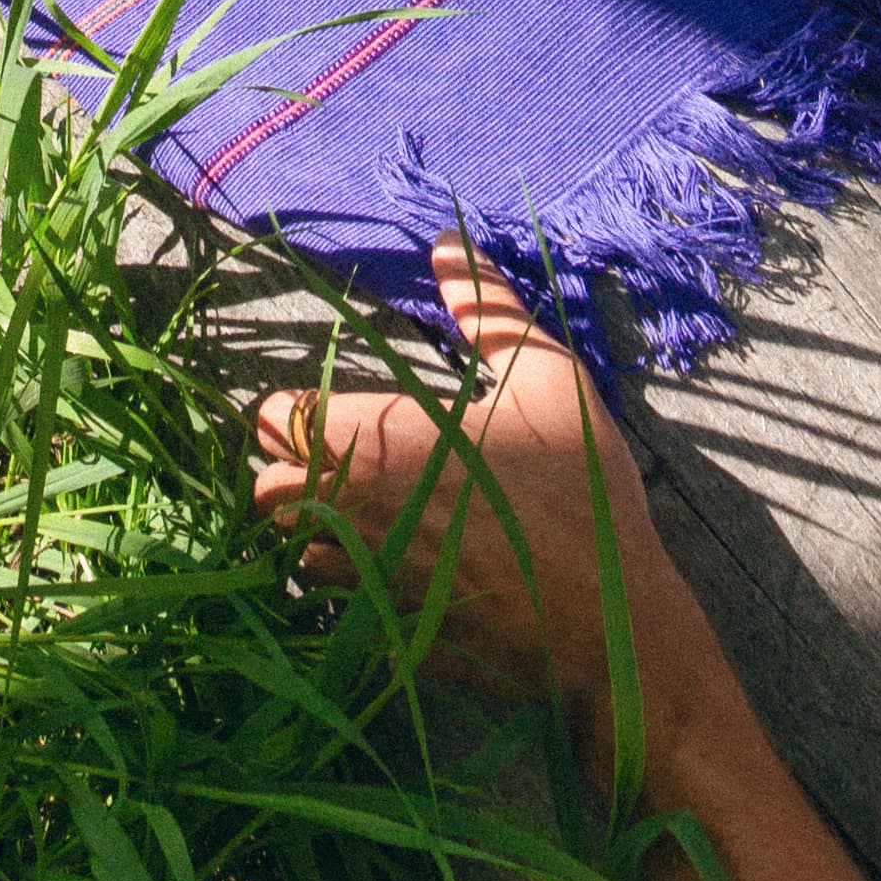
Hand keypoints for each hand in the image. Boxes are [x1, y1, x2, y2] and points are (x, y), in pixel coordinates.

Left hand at [252, 240, 715, 791]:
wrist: (612, 626)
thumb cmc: (579, 490)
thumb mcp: (547, 377)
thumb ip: (489, 308)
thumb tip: (448, 242)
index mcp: (379, 441)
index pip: (276, 419)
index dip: (294, 412)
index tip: (328, 411)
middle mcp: (354, 513)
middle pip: (268, 490)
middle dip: (291, 472)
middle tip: (342, 460)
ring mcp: (368, 585)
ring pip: (295, 554)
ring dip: (314, 533)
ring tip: (365, 514)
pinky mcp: (388, 639)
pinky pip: (338, 610)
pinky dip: (349, 590)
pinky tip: (397, 572)